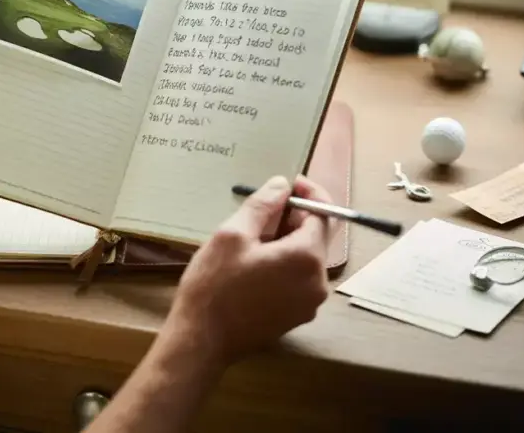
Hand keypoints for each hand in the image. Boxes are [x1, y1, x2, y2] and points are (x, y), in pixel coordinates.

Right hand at [166, 176, 332, 363]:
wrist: (201, 340)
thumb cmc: (214, 284)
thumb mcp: (232, 235)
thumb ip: (263, 205)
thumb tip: (283, 184)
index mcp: (307, 258)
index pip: (322, 214)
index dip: (307, 193)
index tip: (288, 182)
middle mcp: (318, 282)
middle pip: (315, 237)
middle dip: (292, 217)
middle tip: (260, 210)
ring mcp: (310, 303)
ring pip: (305, 258)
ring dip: (285, 241)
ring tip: (251, 237)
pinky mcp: (297, 316)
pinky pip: (298, 278)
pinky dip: (283, 263)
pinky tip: (253, 263)